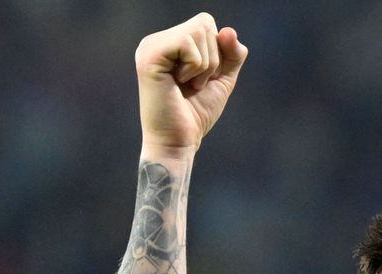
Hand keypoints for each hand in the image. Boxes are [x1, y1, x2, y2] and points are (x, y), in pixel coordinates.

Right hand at [136, 13, 247, 153]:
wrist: (179, 141)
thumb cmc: (196, 113)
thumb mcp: (222, 79)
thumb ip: (231, 54)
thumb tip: (229, 31)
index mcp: (169, 43)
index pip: (206, 23)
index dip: (217, 52)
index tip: (201, 79)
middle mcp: (156, 41)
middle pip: (204, 23)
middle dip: (212, 59)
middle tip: (194, 84)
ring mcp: (150, 46)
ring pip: (198, 31)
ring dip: (205, 66)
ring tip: (187, 85)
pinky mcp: (149, 56)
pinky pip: (188, 43)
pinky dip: (195, 67)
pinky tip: (178, 83)